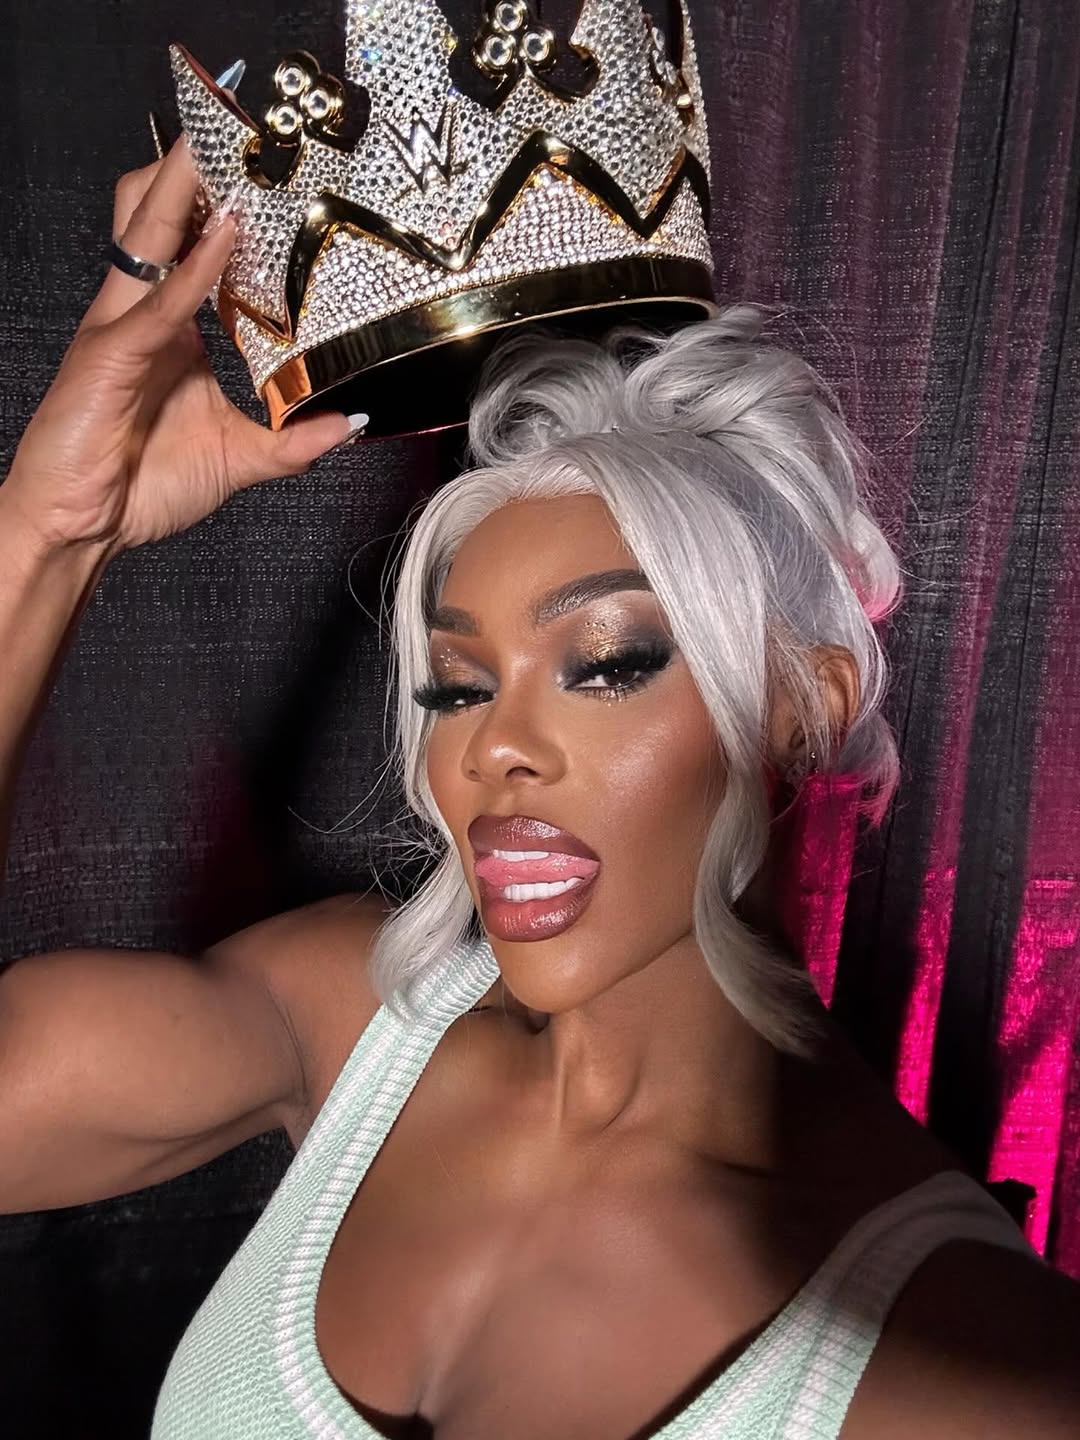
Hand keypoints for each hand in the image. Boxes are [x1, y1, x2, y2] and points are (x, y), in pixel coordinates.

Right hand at [3, 134, 355, 554]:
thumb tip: (349, 422)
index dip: (227, 206)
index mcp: (170, 327)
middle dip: (196, 169)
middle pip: (160, 214)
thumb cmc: (142, 485)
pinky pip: (158, 299)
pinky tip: (224, 235)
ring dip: (187, 188)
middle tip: (248, 134)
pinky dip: (192, 265)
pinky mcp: (110, 354)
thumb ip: (293, 440)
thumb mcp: (239, 457)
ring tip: (229, 148)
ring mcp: (122, 326)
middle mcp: (144, 313)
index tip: (277, 179)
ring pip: (146, 231)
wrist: (83, 528)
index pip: (193, 245)